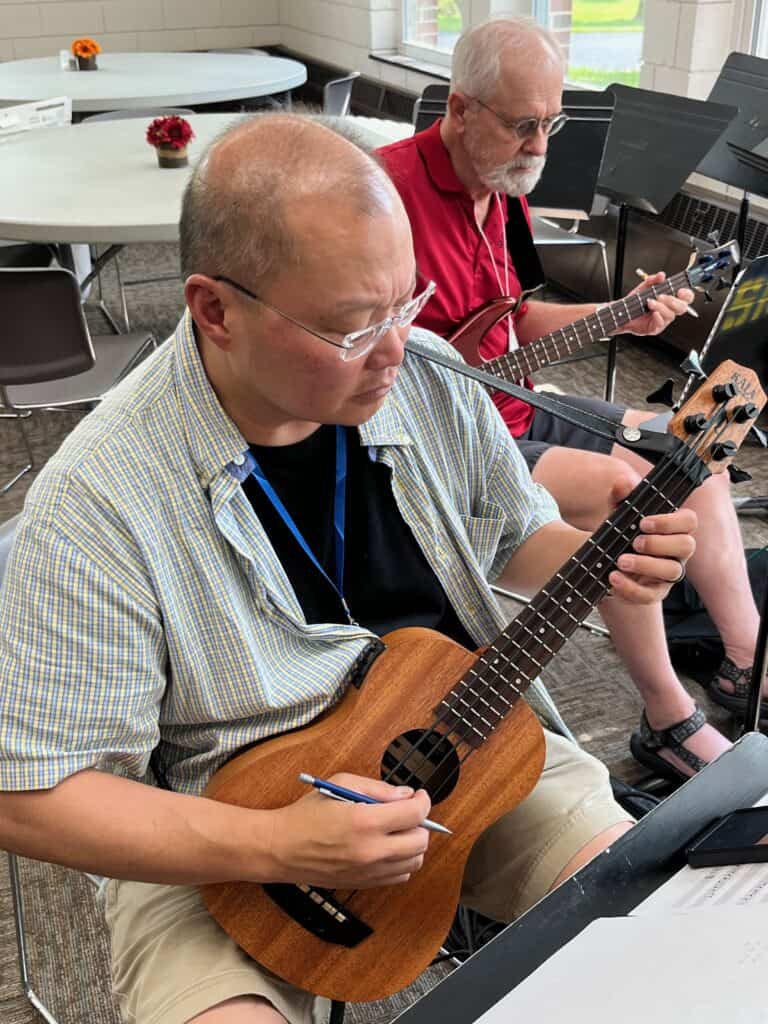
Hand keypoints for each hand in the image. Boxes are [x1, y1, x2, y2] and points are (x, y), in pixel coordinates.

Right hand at [267, 773, 431, 888]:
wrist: (281, 848)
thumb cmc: (306, 814)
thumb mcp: (341, 784)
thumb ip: (378, 789)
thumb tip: (405, 794)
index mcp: (365, 822)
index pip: (414, 814)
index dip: (423, 801)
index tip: (419, 796)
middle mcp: (371, 850)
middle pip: (421, 841)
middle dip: (420, 822)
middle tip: (408, 812)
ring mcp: (369, 871)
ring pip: (415, 862)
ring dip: (413, 843)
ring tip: (398, 830)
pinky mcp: (364, 883)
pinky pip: (400, 877)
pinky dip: (402, 861)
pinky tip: (388, 847)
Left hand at [607, 501, 696, 603]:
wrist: (604, 561)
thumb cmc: (620, 533)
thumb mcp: (618, 513)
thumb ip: (621, 497)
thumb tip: (623, 482)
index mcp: (673, 528)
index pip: (689, 521)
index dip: (670, 522)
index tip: (644, 522)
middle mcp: (677, 551)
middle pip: (687, 545)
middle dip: (660, 543)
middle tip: (635, 542)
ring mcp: (668, 573)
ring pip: (673, 571)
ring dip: (646, 565)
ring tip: (621, 560)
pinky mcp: (654, 592)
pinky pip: (651, 595)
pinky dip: (631, 588)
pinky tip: (613, 578)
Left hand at [622, 271, 693, 336]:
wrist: (622, 312)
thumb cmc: (635, 301)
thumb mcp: (644, 287)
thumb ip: (653, 280)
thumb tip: (661, 275)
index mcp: (670, 300)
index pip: (686, 298)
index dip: (686, 294)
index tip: (680, 291)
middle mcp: (669, 310)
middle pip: (682, 308)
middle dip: (673, 301)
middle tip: (661, 296)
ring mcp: (663, 320)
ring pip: (670, 315)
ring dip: (661, 307)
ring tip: (650, 302)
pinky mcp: (655, 328)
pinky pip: (661, 324)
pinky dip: (658, 317)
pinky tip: (653, 313)